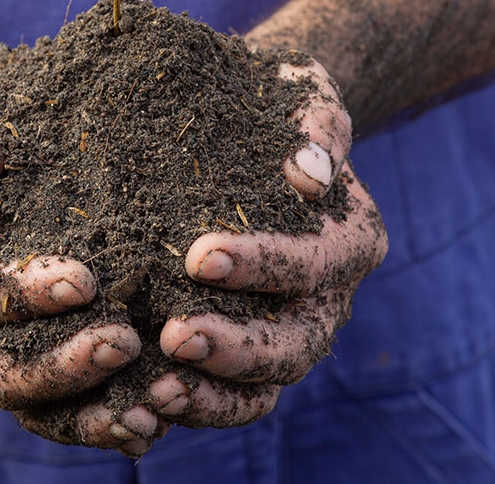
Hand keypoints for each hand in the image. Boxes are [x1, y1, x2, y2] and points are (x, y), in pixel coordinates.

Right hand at [0, 79, 166, 455]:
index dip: (20, 293)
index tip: (82, 279)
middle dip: (63, 365)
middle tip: (126, 342)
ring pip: (36, 408)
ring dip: (93, 413)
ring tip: (154, 409)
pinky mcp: (38, 368)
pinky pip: (68, 411)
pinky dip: (108, 421)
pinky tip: (162, 419)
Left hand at [154, 55, 387, 428]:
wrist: (257, 125)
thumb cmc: (276, 102)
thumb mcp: (301, 89)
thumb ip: (317, 122)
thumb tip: (311, 175)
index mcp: (351, 238)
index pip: (312, 262)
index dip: (261, 264)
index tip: (197, 255)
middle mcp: (329, 298)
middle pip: (296, 343)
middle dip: (236, 347)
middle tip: (173, 334)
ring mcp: (292, 333)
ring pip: (267, 387)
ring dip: (212, 394)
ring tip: (155, 389)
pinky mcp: (252, 355)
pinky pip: (234, 399)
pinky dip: (197, 406)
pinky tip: (144, 398)